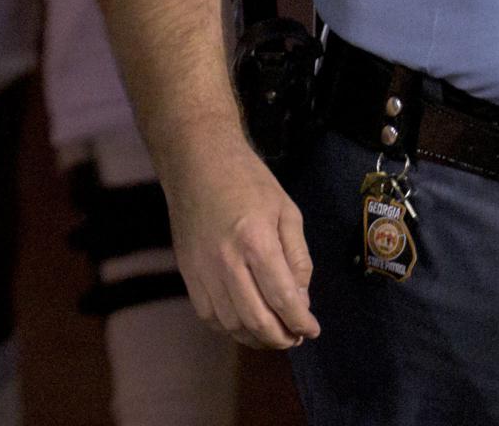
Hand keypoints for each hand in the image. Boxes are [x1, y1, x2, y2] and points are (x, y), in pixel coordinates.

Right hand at [165, 137, 317, 349]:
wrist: (196, 160)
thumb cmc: (248, 181)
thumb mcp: (287, 212)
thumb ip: (298, 259)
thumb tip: (301, 301)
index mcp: (256, 241)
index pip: (283, 299)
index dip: (301, 323)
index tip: (312, 330)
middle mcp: (226, 260)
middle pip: (257, 320)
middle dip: (282, 338)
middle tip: (295, 337)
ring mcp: (202, 268)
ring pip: (231, 323)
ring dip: (256, 337)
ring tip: (272, 332)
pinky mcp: (186, 270)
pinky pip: (207, 314)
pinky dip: (229, 327)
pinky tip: (244, 321)